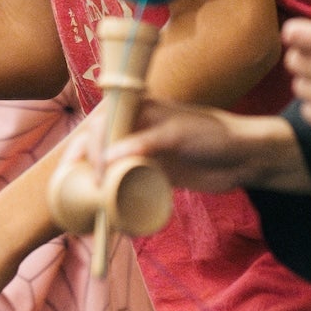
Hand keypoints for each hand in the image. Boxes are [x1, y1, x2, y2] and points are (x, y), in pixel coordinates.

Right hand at [78, 98, 278, 193]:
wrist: (242, 158)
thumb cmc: (211, 134)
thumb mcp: (176, 133)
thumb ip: (144, 142)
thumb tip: (107, 157)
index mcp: (139, 108)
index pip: (104, 122)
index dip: (90, 143)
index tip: (92, 167)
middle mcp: (136, 128)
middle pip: (99, 141)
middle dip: (81, 158)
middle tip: (69, 180)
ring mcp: (144, 151)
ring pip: (109, 161)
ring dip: (92, 175)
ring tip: (78, 194)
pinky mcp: (154, 171)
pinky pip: (126, 179)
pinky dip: (113, 190)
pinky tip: (102, 202)